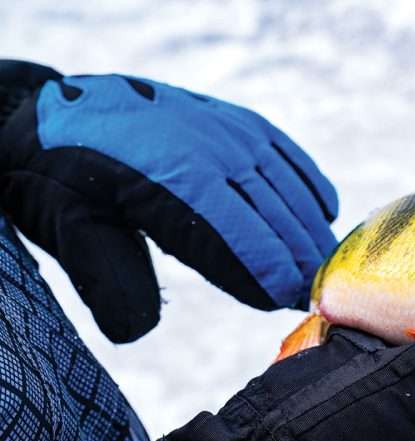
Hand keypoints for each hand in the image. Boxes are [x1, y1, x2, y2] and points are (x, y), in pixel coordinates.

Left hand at [0, 60, 336, 341]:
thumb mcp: (66, 226)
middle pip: (269, 212)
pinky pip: (285, 153)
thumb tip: (140, 329)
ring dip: (310, 228)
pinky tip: (326, 212)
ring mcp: (225, 128)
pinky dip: (309, 183)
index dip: (266, 269)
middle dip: (299, 257)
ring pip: (284, 185)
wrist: (59, 108)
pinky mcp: (234, 120)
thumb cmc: (64, 178)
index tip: (291, 301)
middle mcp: (208, 146)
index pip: (232, 233)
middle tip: (319, 296)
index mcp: (168, 175)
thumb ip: (105, 276)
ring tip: (326, 266)